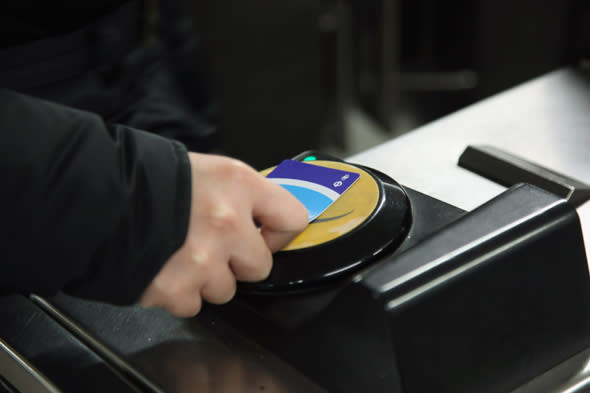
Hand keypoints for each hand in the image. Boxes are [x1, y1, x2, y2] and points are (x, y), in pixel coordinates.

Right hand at [139, 153, 307, 316]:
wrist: (94, 197)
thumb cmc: (148, 179)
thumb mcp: (205, 171)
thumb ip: (240, 195)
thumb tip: (265, 218)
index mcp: (238, 184)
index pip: (292, 218)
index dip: (279, 232)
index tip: (267, 235)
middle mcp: (227, 223)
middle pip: (261, 266)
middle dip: (238, 262)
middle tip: (211, 246)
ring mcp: (203, 260)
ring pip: (226, 290)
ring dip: (206, 278)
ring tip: (178, 253)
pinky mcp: (177, 289)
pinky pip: (194, 304)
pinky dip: (180, 293)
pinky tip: (163, 268)